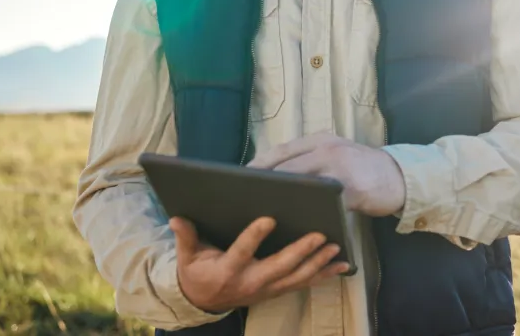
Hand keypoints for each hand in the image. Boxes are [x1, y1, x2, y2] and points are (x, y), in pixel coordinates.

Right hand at [171, 216, 349, 313]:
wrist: (204, 301)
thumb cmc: (197, 272)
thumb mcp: (188, 256)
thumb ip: (186, 237)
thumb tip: (176, 217)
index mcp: (227, 270)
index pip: (241, 252)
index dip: (254, 237)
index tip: (269, 218)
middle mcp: (250, 282)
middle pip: (279, 267)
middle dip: (300, 251)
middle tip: (319, 234)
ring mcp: (267, 289)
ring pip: (296, 278)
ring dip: (318, 263)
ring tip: (336, 247)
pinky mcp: (278, 290)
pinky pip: (304, 283)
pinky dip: (324, 275)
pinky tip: (343, 265)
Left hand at [247, 133, 405, 216]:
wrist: (399, 177)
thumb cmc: (361, 168)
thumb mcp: (336, 153)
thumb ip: (311, 159)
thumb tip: (273, 175)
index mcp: (321, 140)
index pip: (283, 150)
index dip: (260, 164)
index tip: (240, 178)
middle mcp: (329, 149)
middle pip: (288, 166)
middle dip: (266, 183)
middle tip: (245, 198)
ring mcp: (341, 169)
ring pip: (304, 184)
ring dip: (284, 199)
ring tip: (266, 212)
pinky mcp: (354, 190)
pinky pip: (326, 204)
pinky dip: (311, 214)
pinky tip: (299, 225)